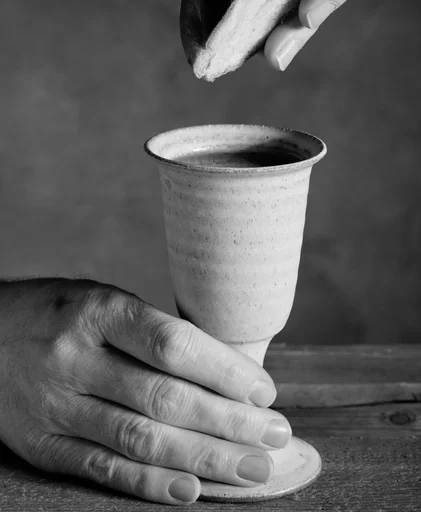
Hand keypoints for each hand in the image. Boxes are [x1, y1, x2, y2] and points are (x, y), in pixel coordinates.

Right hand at [0, 278, 289, 504]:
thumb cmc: (60, 313)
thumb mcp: (103, 301)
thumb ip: (153, 335)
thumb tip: (225, 372)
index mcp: (98, 311)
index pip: (173, 344)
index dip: (225, 370)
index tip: (265, 391)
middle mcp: (75, 358)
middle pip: (164, 397)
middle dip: (228, 421)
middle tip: (275, 437)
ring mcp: (56, 405)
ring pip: (140, 439)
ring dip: (204, 458)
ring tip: (251, 468)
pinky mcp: (42, 444)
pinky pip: (102, 469)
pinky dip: (150, 483)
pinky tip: (192, 491)